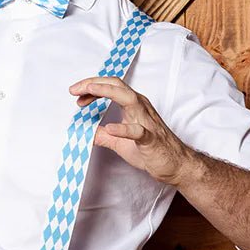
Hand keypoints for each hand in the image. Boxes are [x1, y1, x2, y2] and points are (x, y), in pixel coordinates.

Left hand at [68, 76, 193, 185]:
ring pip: (129, 99)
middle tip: (74, 90)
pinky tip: (110, 129)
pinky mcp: (151, 139)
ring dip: (107, 92)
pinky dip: (124, 128)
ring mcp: (147, 121)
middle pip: (117, 85)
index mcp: (133, 105)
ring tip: (89, 92)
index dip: (92, 87)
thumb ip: (102, 135)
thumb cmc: (150, 150)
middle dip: (94, 83)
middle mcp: (140, 107)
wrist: (175, 165)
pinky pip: (139, 131)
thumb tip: (83, 133)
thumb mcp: (118, 142)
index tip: (76, 94)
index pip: (111, 87)